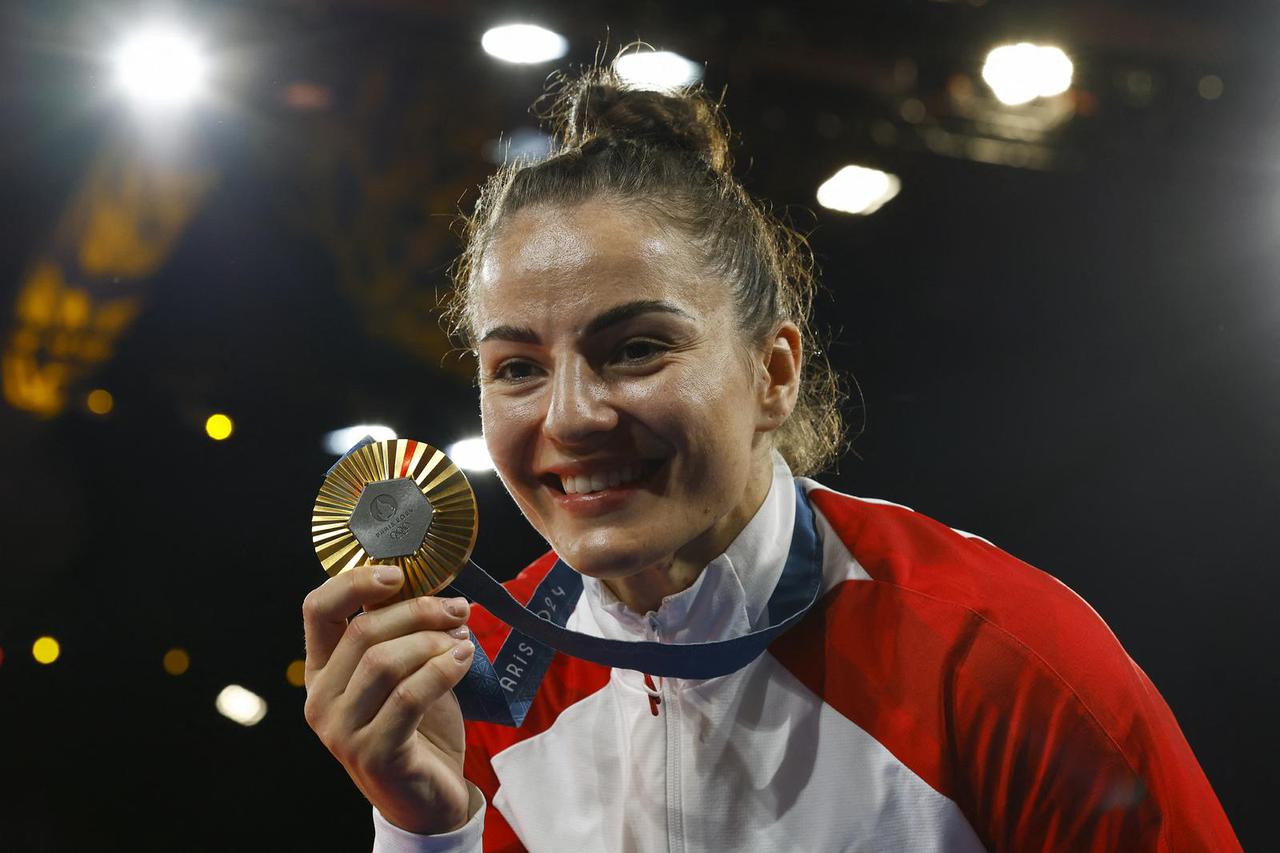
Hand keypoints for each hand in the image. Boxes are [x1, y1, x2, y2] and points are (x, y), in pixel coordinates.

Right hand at [302, 563, 475, 833]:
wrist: (427, 796)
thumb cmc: (417, 725)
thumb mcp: (403, 672)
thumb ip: (404, 634)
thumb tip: (439, 591)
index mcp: (321, 670)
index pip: (317, 609)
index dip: (354, 582)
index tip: (399, 573)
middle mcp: (320, 699)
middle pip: (363, 631)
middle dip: (418, 611)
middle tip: (459, 609)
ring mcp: (342, 730)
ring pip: (384, 661)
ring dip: (433, 641)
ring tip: (464, 639)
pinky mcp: (373, 753)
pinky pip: (408, 696)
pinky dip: (443, 670)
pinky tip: (465, 659)